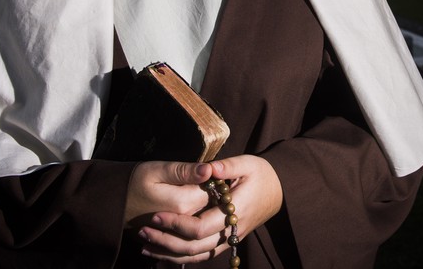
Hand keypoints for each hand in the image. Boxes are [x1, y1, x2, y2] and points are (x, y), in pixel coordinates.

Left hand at [138, 154, 283, 264]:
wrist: (279, 191)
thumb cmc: (262, 174)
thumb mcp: (247, 163)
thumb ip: (227, 166)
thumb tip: (208, 168)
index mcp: (235, 211)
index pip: (201, 227)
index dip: (177, 224)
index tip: (157, 215)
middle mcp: (231, 230)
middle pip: (195, 247)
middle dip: (166, 241)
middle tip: (143, 230)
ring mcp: (228, 239)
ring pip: (196, 256)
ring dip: (169, 254)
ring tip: (145, 246)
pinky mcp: (225, 241)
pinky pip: (201, 256)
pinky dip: (181, 258)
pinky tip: (162, 254)